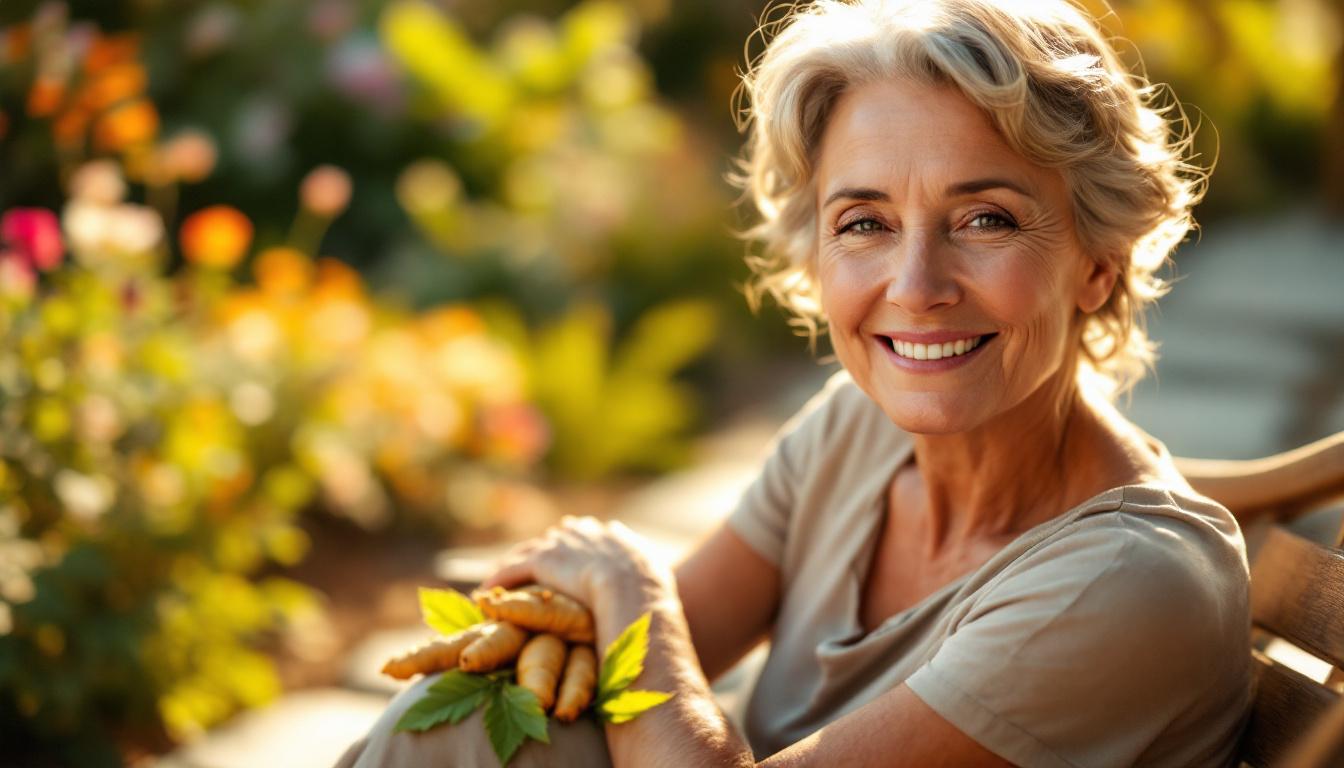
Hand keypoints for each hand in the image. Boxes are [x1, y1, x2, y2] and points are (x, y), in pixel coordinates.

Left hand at [482, 516, 673, 620]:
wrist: (633, 588)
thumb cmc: (651, 596)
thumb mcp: (657, 586)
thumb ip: (650, 587)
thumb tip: (656, 608)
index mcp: (614, 537)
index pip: (589, 534)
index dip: (576, 550)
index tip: (570, 563)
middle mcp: (585, 533)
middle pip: (556, 538)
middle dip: (544, 554)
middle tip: (533, 572)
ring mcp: (563, 544)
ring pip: (529, 553)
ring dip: (514, 570)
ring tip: (500, 587)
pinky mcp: (542, 559)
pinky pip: (513, 569)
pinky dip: (498, 582)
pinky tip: (485, 595)